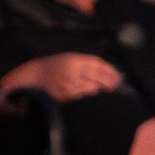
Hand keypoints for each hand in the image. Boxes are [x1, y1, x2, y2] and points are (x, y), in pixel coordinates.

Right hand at [3, 52, 123, 101]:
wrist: (37, 75)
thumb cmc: (56, 65)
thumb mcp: (72, 57)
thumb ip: (89, 63)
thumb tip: (109, 71)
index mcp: (75, 61)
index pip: (99, 66)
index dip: (111, 72)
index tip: (118, 75)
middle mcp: (73, 73)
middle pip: (99, 79)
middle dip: (111, 83)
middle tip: (117, 85)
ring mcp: (70, 86)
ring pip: (94, 90)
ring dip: (102, 90)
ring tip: (108, 90)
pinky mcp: (67, 96)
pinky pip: (84, 97)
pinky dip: (91, 95)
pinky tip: (94, 94)